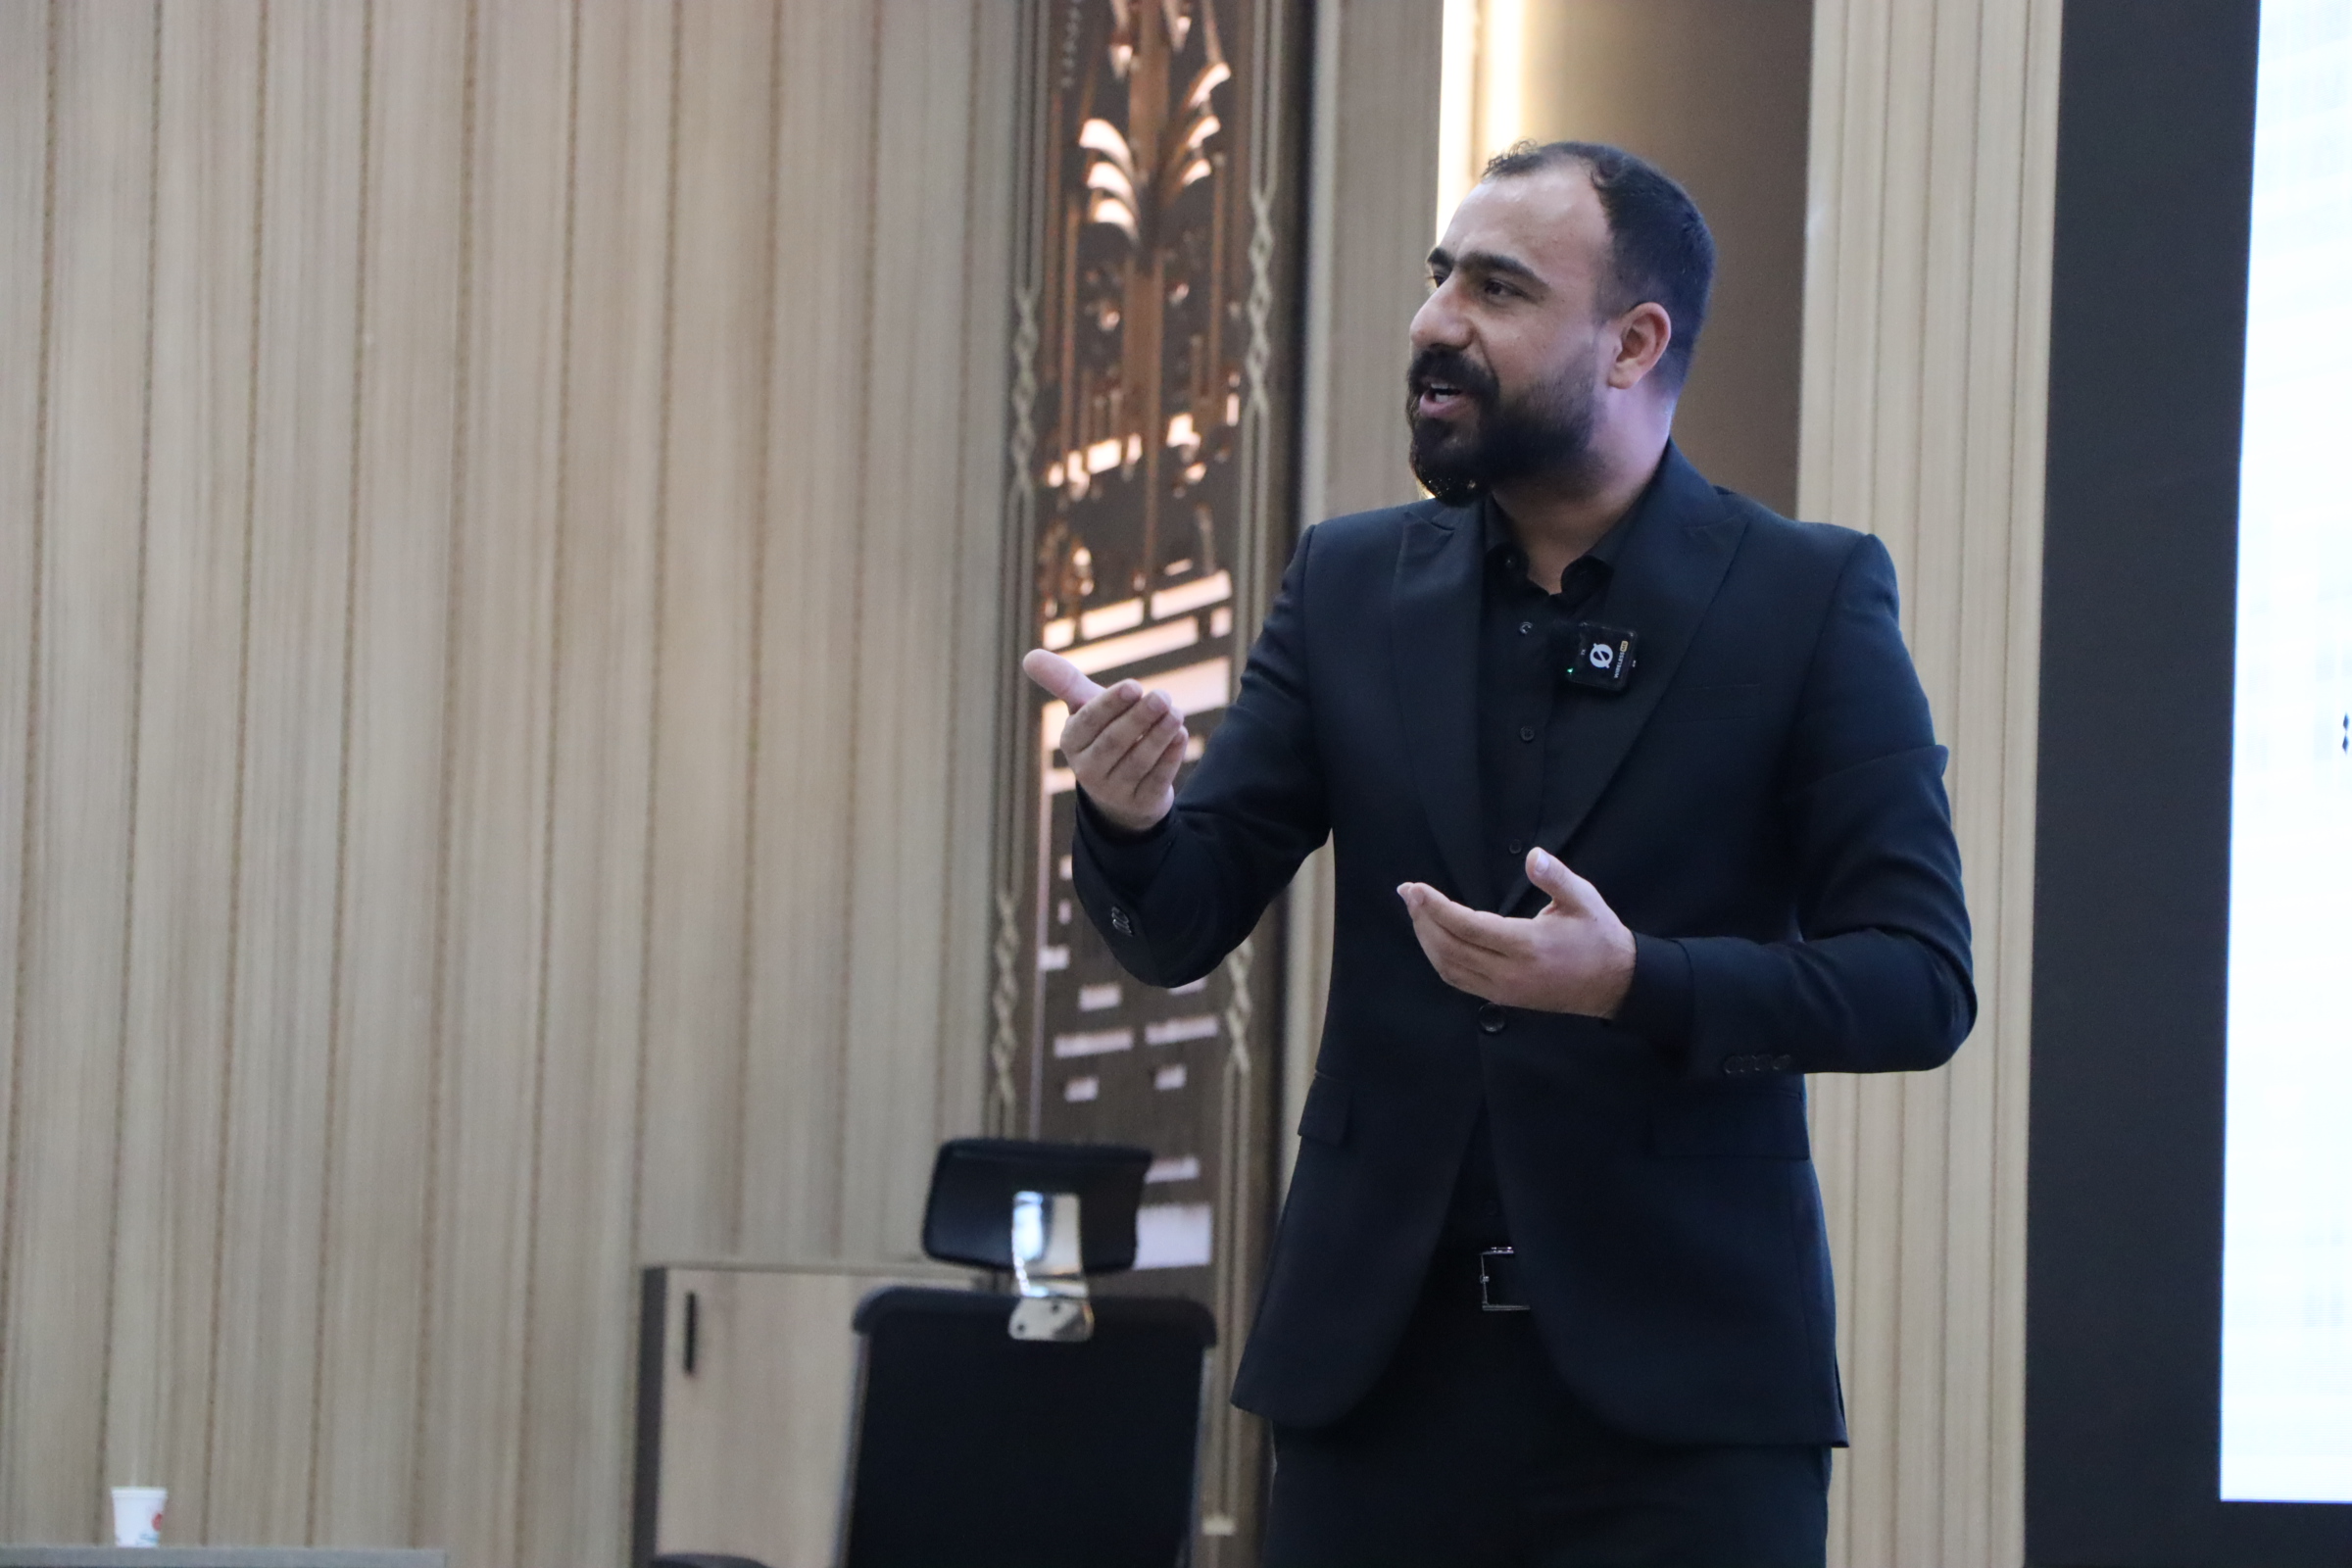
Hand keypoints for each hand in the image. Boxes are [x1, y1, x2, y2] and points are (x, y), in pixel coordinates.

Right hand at [1022, 648, 1187, 833]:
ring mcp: (1115, 791)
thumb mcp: (1085, 708)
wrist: (1123, 790)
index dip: (1111, 704)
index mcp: (1072, 742)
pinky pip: (1157, 780)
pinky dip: (1170, 757)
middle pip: (1114, 742)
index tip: (1134, 685)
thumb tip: (1029, 656)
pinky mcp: (1142, 804)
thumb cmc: (1103, 735)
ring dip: (1159, 736)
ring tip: (1176, 713)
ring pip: (1138, 761)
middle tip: (1162, 697)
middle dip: (1139, 718)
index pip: (1088, 722)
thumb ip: (1064, 682)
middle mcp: (1088, 770)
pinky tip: (1181, 736)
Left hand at [1398, 847, 1636, 1016]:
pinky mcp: (1503, 998)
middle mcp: (1509, 972)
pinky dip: (1440, 959)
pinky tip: (1433, 939)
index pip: (1468, 927)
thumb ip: (1556, 877)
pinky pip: (1460, 980)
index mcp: (1527, 945)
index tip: (1415, 889)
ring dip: (1427, 940)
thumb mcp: (1584, 899)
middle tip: (1408, 894)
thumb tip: (1533, 855)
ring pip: (1449, 968)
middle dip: (1422, 920)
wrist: (1616, 984)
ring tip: (1416, 912)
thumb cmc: (1598, 937)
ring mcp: (1503, 989)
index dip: (1436, 908)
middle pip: (1450, 948)